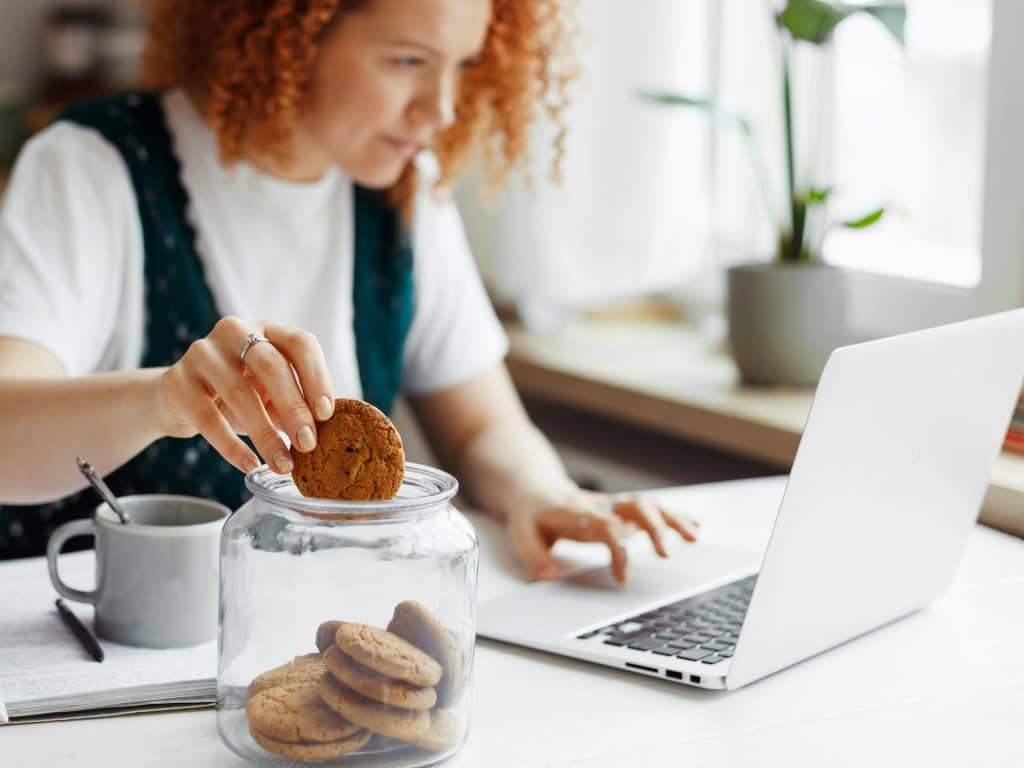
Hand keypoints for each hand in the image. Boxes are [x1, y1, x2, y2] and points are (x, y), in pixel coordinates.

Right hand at [155, 317, 334, 473]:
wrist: (177, 398)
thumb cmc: (238, 394)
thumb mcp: (270, 393)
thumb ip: (295, 404)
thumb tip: (326, 434)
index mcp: (266, 330)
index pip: (300, 344)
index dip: (317, 377)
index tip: (328, 414)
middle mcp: (234, 332)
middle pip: (272, 365)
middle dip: (295, 407)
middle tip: (309, 444)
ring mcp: (202, 353)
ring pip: (240, 393)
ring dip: (266, 435)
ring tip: (284, 464)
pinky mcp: (177, 381)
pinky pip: (208, 418)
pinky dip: (232, 446)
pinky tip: (251, 465)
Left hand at [506, 488, 699, 583]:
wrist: (534, 486)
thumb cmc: (530, 513)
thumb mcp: (520, 533)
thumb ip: (534, 556)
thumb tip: (548, 577)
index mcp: (576, 511)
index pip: (604, 526)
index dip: (617, 549)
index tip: (624, 578)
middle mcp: (599, 505)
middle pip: (633, 506)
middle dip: (654, 527)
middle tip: (668, 553)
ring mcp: (612, 505)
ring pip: (647, 504)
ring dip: (671, 518)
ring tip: (694, 535)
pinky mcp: (619, 509)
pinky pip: (649, 508)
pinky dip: (672, 514)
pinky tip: (694, 524)